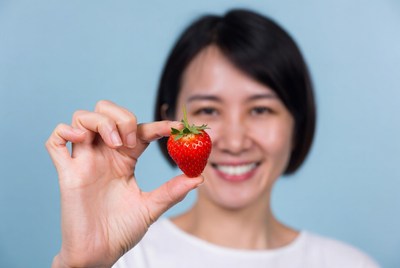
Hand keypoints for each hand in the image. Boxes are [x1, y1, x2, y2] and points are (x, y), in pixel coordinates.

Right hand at [46, 100, 202, 267]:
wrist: (100, 253)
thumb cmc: (122, 230)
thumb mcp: (152, 207)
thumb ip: (172, 191)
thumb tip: (198, 177)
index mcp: (125, 159)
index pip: (141, 129)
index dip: (160, 125)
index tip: (178, 128)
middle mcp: (104, 154)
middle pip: (106, 111)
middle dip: (122, 116)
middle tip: (132, 139)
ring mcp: (84, 161)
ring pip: (83, 118)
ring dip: (101, 122)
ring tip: (113, 142)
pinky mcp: (66, 172)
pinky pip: (55, 141)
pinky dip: (65, 131)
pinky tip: (81, 140)